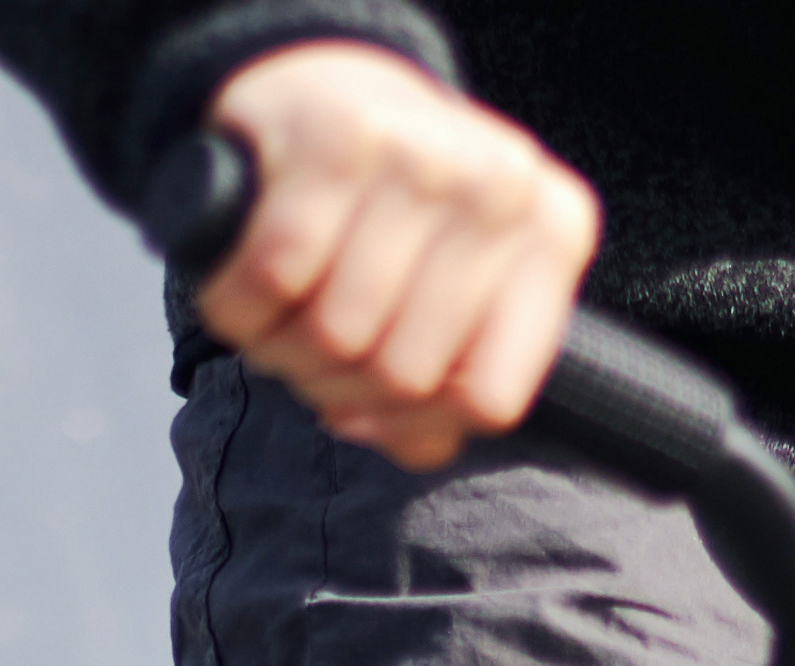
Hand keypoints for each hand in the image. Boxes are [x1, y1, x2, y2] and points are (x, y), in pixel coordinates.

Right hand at [192, 41, 598, 470]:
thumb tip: (420, 448)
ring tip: (284, 316)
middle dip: (336, 387)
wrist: (323, 89)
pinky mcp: (338, 139)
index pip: (490, 400)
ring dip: (283, 350)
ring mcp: (424, 157)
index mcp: (552, 233)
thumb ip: (458, 381)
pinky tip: (245, 287)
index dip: (418, 426)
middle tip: (314, 351)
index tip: (379, 404)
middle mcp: (500, 188)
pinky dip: (241, 305)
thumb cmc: (394, 214)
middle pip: (405, 377)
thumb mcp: (457, 287)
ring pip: (336, 337)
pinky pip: (276, 280)